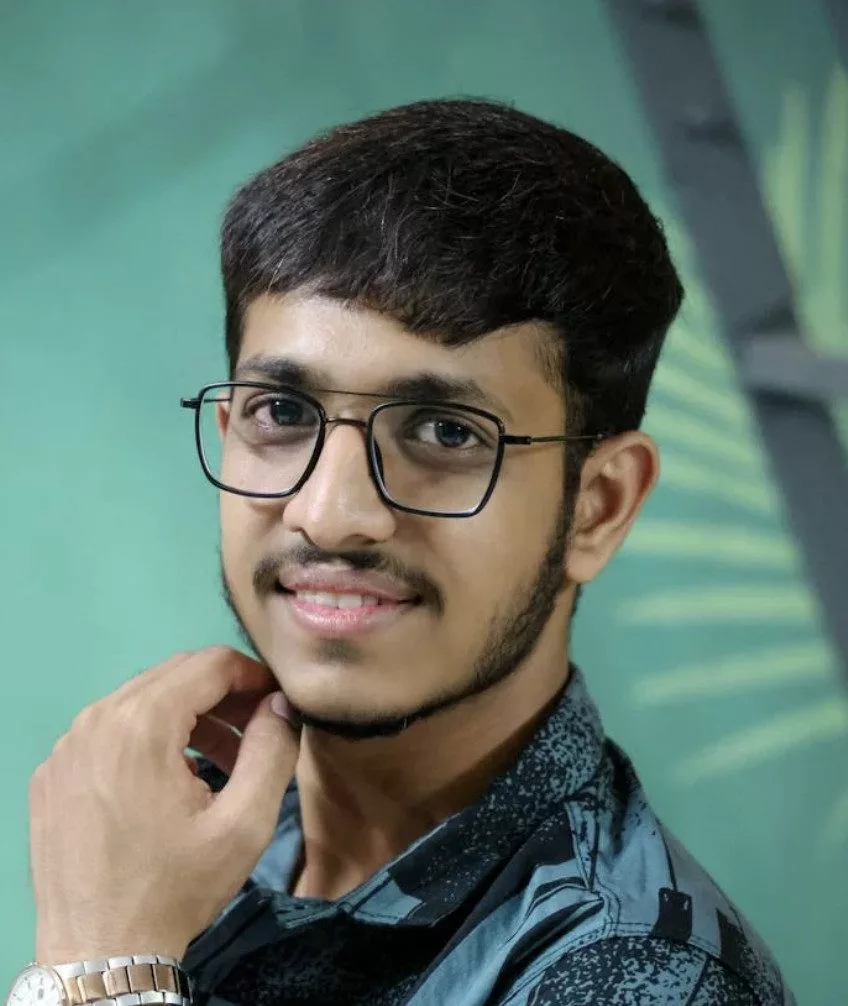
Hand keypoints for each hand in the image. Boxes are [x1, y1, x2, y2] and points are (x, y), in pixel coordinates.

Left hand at [29, 646, 299, 964]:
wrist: (99, 953)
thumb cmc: (176, 887)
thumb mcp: (244, 824)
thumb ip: (272, 750)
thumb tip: (281, 704)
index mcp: (141, 724)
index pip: (209, 663)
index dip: (252, 675)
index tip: (276, 704)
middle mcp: (95, 720)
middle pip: (173, 674)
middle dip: (222, 693)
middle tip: (255, 730)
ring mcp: (66, 746)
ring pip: (140, 699)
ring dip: (187, 715)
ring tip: (218, 760)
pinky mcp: (52, 772)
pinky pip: (109, 729)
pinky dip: (147, 737)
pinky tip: (167, 781)